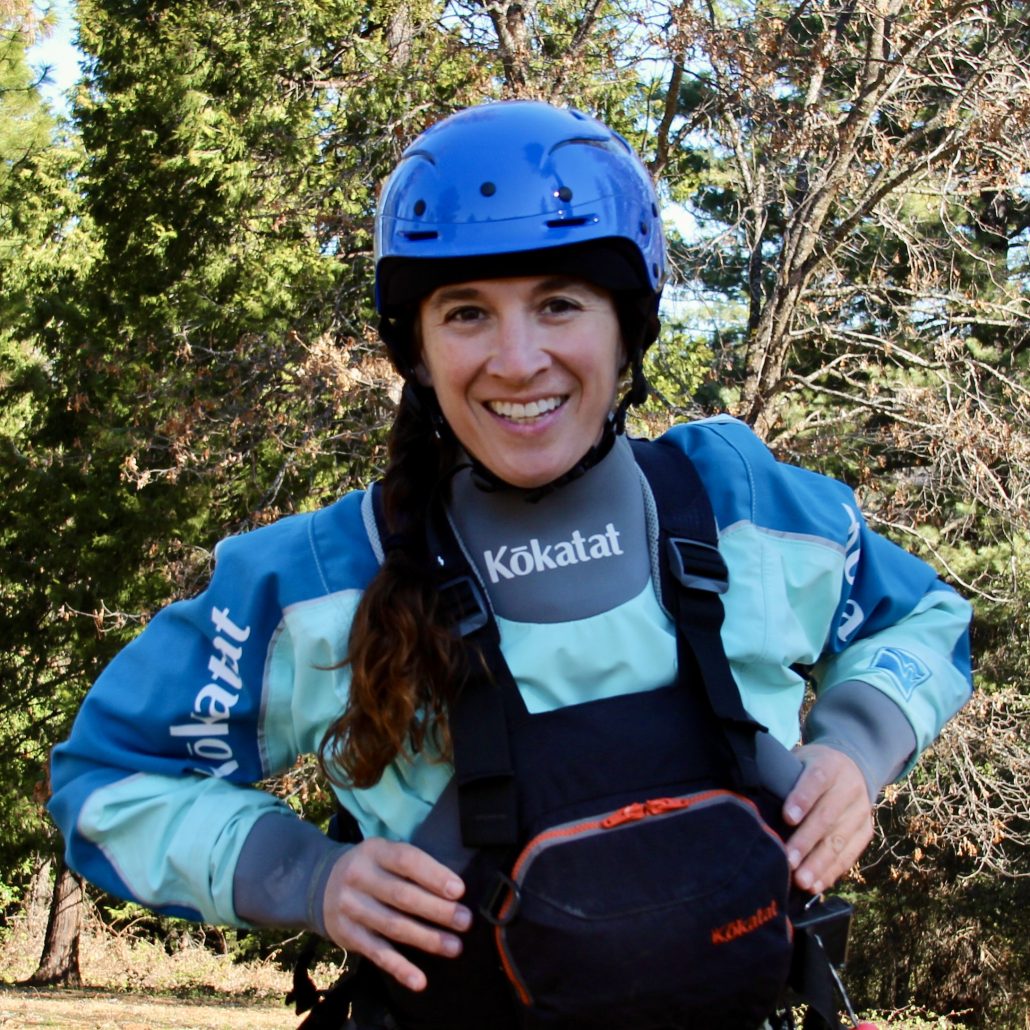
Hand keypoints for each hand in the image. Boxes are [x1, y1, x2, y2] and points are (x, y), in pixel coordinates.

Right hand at [322, 837, 471, 991]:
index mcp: (374, 852)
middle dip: (437, 910)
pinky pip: (377, 954)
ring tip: (455, 947)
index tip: (459, 890)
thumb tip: (454, 890)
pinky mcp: (347, 936)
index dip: (433, 875)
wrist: (320, 884)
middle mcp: (359, 878)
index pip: (406, 860)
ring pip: (393, 926)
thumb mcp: (384, 853)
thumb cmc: (371, 868)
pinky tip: (420, 981)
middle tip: (465, 921)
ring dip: (427, 939)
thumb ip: (412, 865)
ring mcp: (351, 908)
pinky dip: (400, 969)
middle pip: (403, 896)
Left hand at [781, 744, 874, 893]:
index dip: (802, 799)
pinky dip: (831, 872)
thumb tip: (755, 803)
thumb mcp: (800, 761)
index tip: (787, 818)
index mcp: (830, 766)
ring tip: (802, 881)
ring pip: (839, 840)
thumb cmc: (811, 768)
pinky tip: (816, 885)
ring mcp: (860, 812)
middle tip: (788, 860)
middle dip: (806, 841)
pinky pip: (849, 855)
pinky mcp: (865, 832)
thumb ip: (784, 778)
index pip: (816, 780)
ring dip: (819, 864)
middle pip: (827, 817)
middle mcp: (849, 788)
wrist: (853, 766)